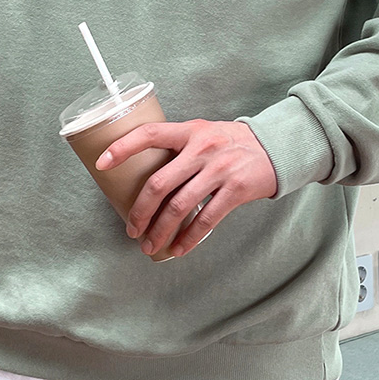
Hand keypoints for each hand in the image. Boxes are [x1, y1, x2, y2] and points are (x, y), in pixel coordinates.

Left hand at [95, 119, 277, 259]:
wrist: (276, 148)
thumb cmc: (232, 143)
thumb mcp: (204, 133)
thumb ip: (179, 147)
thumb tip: (144, 174)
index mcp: (190, 131)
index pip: (149, 134)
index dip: (123, 147)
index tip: (102, 164)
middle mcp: (203, 148)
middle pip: (160, 183)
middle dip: (140, 211)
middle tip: (131, 228)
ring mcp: (220, 169)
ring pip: (180, 206)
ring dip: (160, 231)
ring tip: (149, 244)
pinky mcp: (237, 189)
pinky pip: (206, 220)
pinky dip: (189, 238)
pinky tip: (178, 248)